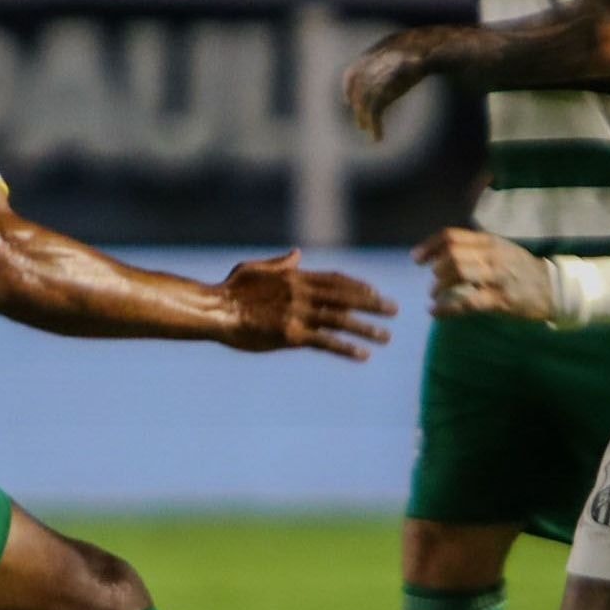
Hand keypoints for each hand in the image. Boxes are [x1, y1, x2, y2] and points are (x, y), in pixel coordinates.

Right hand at [218, 249, 395, 357]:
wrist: (214, 310)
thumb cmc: (229, 290)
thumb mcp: (255, 268)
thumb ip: (280, 263)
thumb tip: (297, 254)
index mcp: (295, 278)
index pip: (335, 280)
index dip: (358, 286)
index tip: (375, 292)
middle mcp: (302, 293)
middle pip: (346, 298)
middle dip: (372, 304)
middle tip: (394, 311)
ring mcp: (298, 314)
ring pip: (341, 320)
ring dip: (366, 328)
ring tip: (386, 337)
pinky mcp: (291, 335)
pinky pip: (325, 342)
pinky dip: (346, 348)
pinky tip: (363, 355)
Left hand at [343, 35, 429, 141]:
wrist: (426, 50)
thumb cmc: (417, 49)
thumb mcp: (398, 48)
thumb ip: (387, 58)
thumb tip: (385, 67)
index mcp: (369, 57)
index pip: (351, 75)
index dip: (348, 89)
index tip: (348, 101)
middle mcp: (367, 69)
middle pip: (358, 94)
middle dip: (359, 111)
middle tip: (362, 125)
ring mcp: (374, 81)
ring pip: (364, 106)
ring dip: (366, 121)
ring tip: (372, 134)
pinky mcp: (383, 92)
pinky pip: (375, 113)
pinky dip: (375, 127)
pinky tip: (378, 138)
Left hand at [418, 228, 553, 320]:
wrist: (553, 288)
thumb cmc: (521, 270)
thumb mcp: (501, 250)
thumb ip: (475, 249)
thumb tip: (442, 255)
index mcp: (489, 241)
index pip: (452, 237)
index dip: (430, 246)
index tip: (417, 258)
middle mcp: (492, 256)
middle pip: (453, 255)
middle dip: (437, 270)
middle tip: (434, 283)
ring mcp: (496, 277)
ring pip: (459, 274)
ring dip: (440, 287)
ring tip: (435, 297)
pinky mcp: (499, 299)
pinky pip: (467, 302)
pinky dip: (446, 308)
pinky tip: (436, 312)